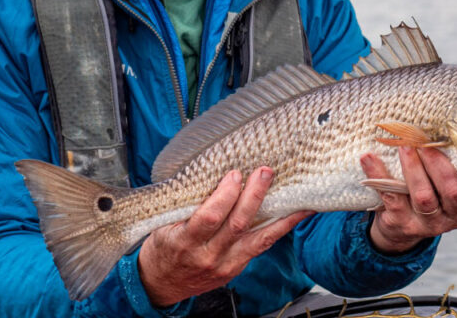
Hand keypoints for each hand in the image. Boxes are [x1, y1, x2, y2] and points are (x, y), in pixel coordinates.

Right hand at [137, 167, 313, 306]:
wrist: (160, 284)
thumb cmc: (163, 247)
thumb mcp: (165, 225)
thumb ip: (189, 207)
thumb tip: (217, 176)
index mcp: (185, 242)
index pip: (210, 217)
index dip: (225, 195)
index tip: (234, 174)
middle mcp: (208, 257)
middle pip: (237, 225)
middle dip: (254, 196)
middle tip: (265, 172)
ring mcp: (225, 266)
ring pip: (258, 239)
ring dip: (279, 216)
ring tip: (295, 196)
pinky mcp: (236, 269)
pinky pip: (261, 247)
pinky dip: (279, 229)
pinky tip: (294, 215)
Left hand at [360, 148, 456, 253]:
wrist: (401, 224)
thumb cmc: (432, 188)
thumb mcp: (448, 179)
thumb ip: (453, 158)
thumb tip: (443, 115)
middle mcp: (454, 217)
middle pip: (453, 194)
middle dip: (439, 166)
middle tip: (426, 144)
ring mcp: (429, 223)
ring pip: (424, 198)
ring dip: (413, 169)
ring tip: (404, 147)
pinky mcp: (402, 224)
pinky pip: (391, 199)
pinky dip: (379, 176)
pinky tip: (369, 158)